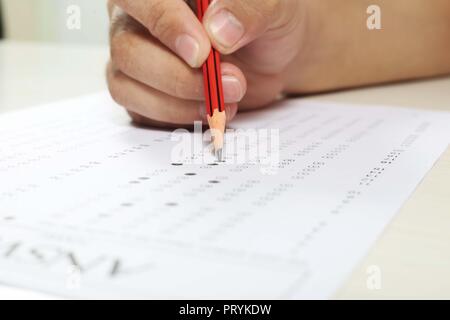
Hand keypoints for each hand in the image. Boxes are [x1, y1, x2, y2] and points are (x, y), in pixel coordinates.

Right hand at [106, 0, 304, 126]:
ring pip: (127, 85)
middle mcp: (136, 20)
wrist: (268, 55)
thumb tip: (219, 30)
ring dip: (180, 101)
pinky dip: (176, 116)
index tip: (202, 53)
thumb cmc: (262, 22)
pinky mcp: (140, 91)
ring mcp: (135, 57)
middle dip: (180, 76)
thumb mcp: (272, 7)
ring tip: (226, 98)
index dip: (164, 24)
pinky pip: (139, 111)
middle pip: (127, 49)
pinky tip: (208, 109)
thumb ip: (248, 9)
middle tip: (230, 82)